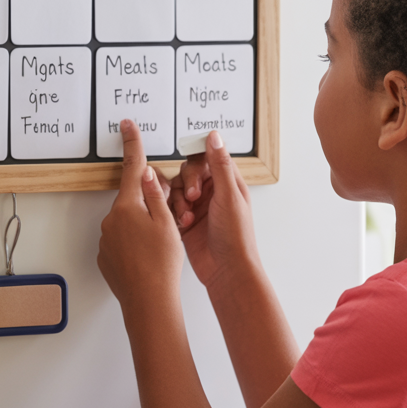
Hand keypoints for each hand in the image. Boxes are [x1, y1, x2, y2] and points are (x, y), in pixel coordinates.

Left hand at [98, 119, 184, 309]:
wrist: (148, 301)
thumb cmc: (162, 264)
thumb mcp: (167, 223)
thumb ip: (156, 195)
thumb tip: (147, 173)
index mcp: (128, 206)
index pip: (132, 168)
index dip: (132, 144)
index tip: (127, 126)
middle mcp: (111, 220)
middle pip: (132, 199)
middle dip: (149, 203)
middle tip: (169, 220)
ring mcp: (106, 239)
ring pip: (127, 222)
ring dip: (142, 226)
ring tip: (159, 247)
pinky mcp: (105, 256)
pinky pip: (121, 241)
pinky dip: (134, 244)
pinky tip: (147, 257)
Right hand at [167, 132, 260, 289]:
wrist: (226, 271)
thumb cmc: (235, 237)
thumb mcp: (228, 197)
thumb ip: (219, 165)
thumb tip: (214, 136)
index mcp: (227, 183)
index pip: (208, 159)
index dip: (199, 163)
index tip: (194, 172)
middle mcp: (213, 192)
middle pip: (188, 172)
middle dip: (187, 183)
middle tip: (192, 197)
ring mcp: (198, 207)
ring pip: (177, 189)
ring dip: (179, 200)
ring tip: (187, 216)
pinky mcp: (185, 221)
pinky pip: (170, 207)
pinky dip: (173, 213)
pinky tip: (181, 223)